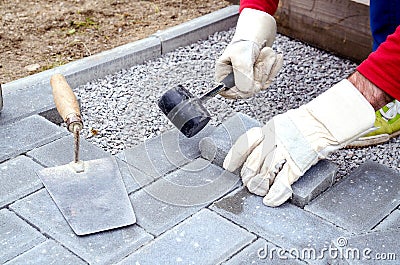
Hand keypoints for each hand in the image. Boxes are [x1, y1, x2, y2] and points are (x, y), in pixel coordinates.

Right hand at [215, 8, 282, 98]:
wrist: (257, 35)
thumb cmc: (244, 43)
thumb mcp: (240, 56)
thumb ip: (242, 73)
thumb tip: (246, 90)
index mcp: (223, 76)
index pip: (227, 93)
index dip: (240, 91)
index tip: (252, 83)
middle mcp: (234, 82)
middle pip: (248, 90)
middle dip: (258, 72)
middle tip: (258, 58)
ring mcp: (248, 83)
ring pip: (261, 85)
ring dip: (266, 67)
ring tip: (263, 53)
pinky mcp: (259, 81)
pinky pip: (269, 80)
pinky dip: (273, 67)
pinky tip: (270, 57)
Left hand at [223, 80, 374, 205]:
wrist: (326, 121)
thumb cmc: (306, 123)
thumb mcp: (282, 124)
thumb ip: (269, 137)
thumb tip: (259, 151)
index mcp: (268, 129)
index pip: (245, 143)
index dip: (234, 158)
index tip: (229, 167)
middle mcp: (273, 139)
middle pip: (252, 161)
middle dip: (247, 176)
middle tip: (248, 183)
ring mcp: (285, 151)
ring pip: (264, 172)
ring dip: (259, 186)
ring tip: (259, 191)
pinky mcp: (298, 163)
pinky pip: (283, 181)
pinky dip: (275, 193)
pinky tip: (271, 199)